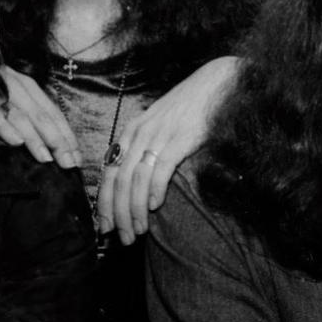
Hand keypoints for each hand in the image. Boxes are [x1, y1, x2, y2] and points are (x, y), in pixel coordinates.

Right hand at [0, 66, 80, 168]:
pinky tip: (16, 142)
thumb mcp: (13, 99)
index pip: (54, 114)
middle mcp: (17, 86)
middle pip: (43, 117)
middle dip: (58, 142)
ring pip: (22, 117)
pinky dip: (6, 128)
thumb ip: (30, 117)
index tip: (78, 158)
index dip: (68, 136)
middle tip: (68, 163)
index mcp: (29, 87)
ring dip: (36, 139)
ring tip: (47, 159)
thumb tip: (52, 146)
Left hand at [96, 56, 237, 242]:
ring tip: (138, 231)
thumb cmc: (191, 108)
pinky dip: (154, 190)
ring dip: (134, 210)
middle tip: (122, 239)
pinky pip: (160, 168)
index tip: (105, 227)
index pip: (108, 173)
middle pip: (118, 181)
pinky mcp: (179, 138)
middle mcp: (139, 134)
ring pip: (135, 179)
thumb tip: (141, 185)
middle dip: (117, 214)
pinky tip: (155, 207)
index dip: (104, 203)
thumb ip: (148, 149)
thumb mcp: (161, 126)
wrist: (216, 82)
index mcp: (131, 132)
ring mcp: (158, 135)